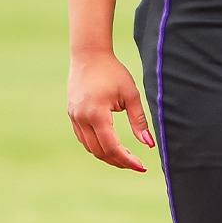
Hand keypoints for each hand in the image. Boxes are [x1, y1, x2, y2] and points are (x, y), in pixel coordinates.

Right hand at [67, 49, 153, 171]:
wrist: (89, 56)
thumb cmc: (113, 72)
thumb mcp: (131, 95)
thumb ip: (139, 120)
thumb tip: (149, 144)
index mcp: (97, 114)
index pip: (112, 147)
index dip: (127, 159)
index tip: (141, 166)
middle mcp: (82, 118)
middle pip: (100, 152)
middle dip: (119, 161)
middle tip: (136, 164)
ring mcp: (74, 118)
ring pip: (90, 148)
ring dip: (107, 156)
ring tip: (126, 157)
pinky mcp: (72, 115)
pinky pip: (84, 138)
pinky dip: (97, 146)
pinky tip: (111, 146)